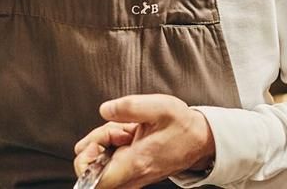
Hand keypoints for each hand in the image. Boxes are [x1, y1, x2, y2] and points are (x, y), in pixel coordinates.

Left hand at [73, 94, 213, 188]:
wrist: (201, 140)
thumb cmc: (182, 126)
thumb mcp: (160, 107)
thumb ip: (129, 106)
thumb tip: (104, 109)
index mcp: (135, 163)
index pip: (94, 180)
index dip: (85, 160)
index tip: (97, 141)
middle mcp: (132, 176)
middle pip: (93, 171)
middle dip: (96, 146)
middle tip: (115, 129)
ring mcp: (132, 177)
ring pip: (102, 166)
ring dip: (106, 145)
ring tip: (126, 129)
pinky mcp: (134, 173)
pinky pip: (112, 163)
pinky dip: (114, 147)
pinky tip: (129, 134)